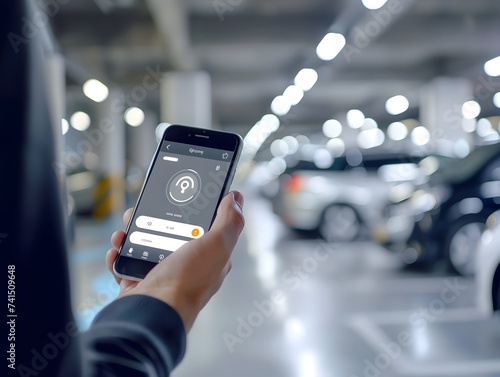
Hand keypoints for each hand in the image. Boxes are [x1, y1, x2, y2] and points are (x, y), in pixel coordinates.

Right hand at [105, 191, 244, 330]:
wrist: (153, 311)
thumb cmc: (188, 281)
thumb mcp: (219, 244)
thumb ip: (229, 220)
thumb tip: (236, 198)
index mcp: (209, 257)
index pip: (205, 227)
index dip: (194, 210)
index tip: (182, 196)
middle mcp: (187, 266)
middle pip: (171, 232)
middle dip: (157, 218)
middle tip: (146, 208)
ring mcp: (162, 274)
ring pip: (146, 244)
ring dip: (133, 232)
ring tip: (126, 227)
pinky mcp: (139, 282)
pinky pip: (126, 262)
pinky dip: (119, 253)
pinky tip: (117, 249)